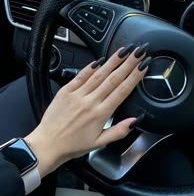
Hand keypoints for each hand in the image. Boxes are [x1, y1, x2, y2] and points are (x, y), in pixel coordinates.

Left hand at [26, 45, 150, 177]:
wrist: (48, 144)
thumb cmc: (73, 145)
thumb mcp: (99, 143)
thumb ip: (119, 131)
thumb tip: (135, 121)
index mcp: (100, 114)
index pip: (122, 91)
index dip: (134, 77)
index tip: (143, 66)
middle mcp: (90, 101)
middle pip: (113, 78)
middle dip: (128, 63)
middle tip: (138, 52)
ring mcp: (77, 94)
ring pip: (98, 74)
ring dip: (112, 61)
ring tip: (123, 51)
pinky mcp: (66, 91)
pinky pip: (80, 76)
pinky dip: (90, 67)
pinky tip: (99, 60)